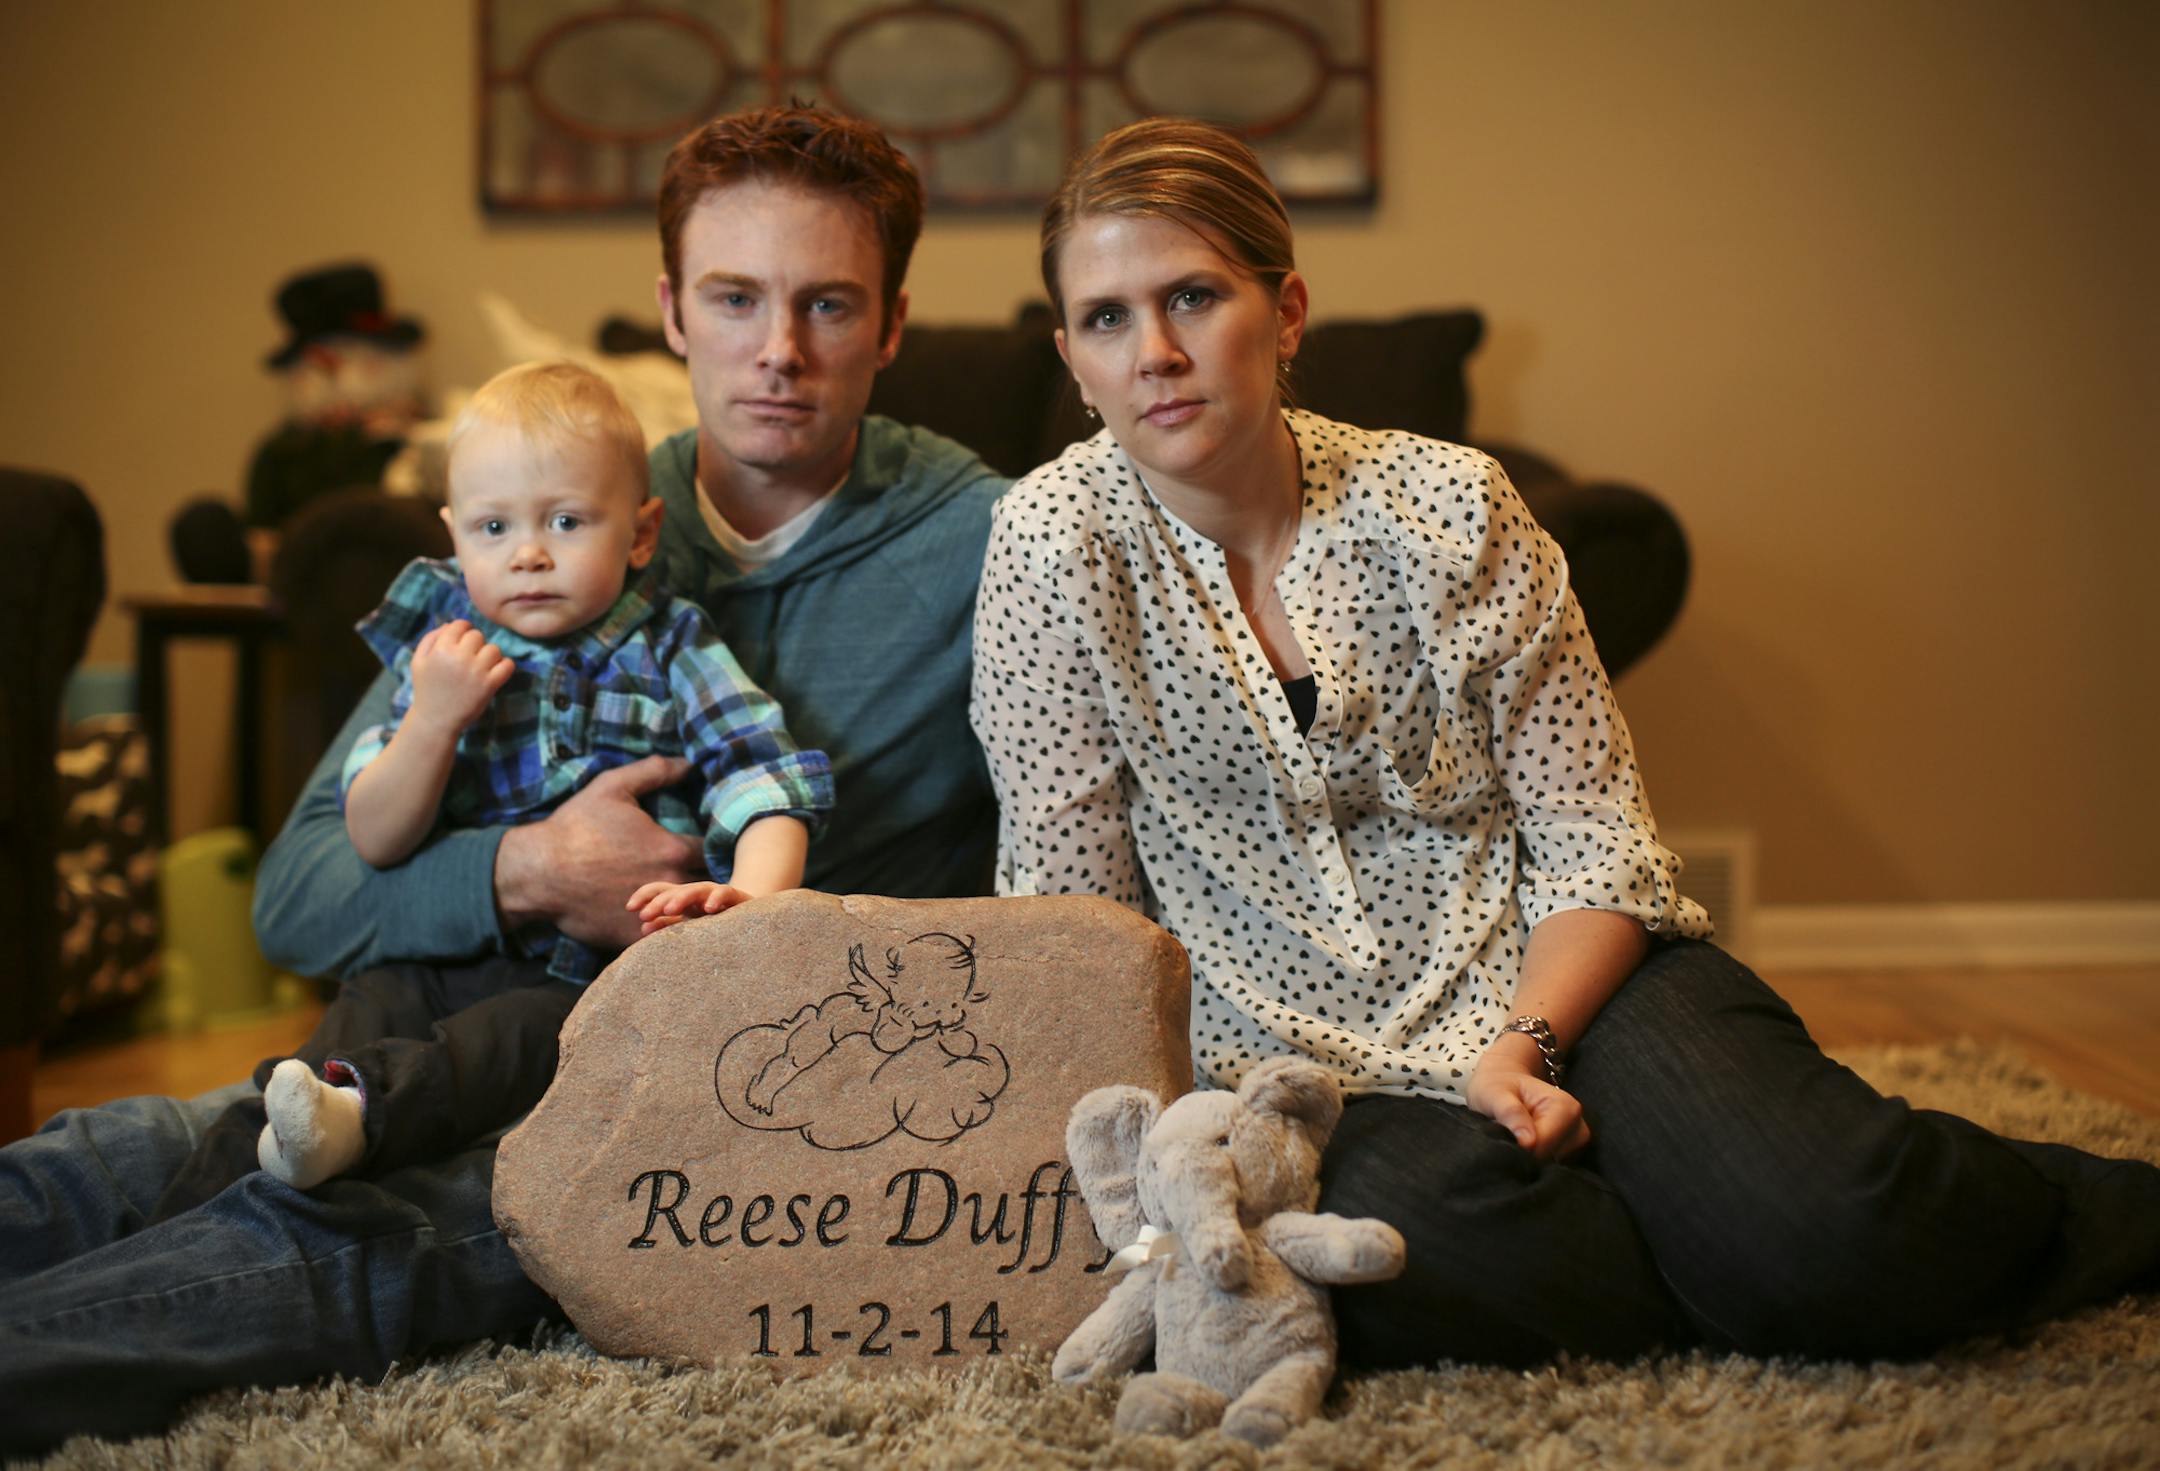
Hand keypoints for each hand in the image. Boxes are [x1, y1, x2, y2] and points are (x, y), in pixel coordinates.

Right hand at [408, 620, 513, 733]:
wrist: (435, 720)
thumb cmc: (427, 689)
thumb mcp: (418, 661)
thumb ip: (431, 638)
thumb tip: (451, 624)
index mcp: (441, 649)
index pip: (460, 625)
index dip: (462, 631)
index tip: (461, 643)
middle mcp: (459, 658)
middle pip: (478, 635)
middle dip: (474, 644)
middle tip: (468, 659)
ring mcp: (476, 671)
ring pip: (494, 649)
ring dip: (489, 656)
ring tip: (479, 668)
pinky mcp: (490, 685)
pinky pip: (508, 665)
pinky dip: (504, 666)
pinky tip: (494, 673)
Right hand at [495, 755, 699, 949]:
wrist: (537, 872)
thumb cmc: (575, 826)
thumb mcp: (612, 787)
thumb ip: (654, 772)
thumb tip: (689, 762)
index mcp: (671, 849)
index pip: (717, 851)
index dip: (719, 848)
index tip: (712, 846)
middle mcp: (670, 883)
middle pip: (711, 887)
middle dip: (711, 881)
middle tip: (707, 876)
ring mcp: (653, 914)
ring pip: (691, 916)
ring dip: (692, 908)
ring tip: (692, 902)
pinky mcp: (633, 937)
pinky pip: (663, 938)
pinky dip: (667, 931)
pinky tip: (664, 921)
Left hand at [627, 879, 753, 935]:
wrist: (755, 923)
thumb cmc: (717, 927)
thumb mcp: (690, 927)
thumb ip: (668, 925)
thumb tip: (643, 927)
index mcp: (684, 900)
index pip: (660, 890)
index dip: (644, 895)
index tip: (630, 908)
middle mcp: (698, 894)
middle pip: (675, 890)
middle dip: (659, 901)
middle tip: (644, 914)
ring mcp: (716, 894)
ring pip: (696, 889)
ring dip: (682, 897)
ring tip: (670, 909)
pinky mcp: (737, 898)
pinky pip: (726, 892)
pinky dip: (717, 897)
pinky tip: (709, 908)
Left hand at [1466, 1033, 1590, 1160]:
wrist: (1506, 1082)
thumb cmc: (1498, 1087)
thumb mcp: (1494, 1094)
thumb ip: (1510, 1113)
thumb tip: (1528, 1142)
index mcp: (1566, 1108)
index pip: (1543, 1147)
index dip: (1519, 1149)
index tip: (1502, 1137)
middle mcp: (1579, 1126)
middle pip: (1548, 1159)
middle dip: (1524, 1154)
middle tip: (1505, 1133)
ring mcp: (1577, 1141)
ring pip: (1550, 1166)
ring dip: (1529, 1158)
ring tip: (1514, 1136)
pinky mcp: (1571, 1153)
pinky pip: (1551, 1167)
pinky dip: (1535, 1161)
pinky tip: (1524, 1145)